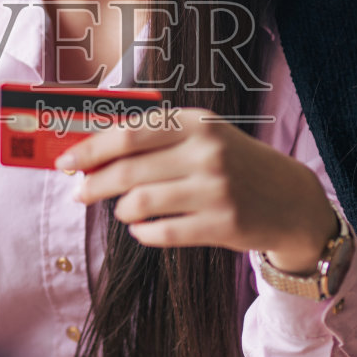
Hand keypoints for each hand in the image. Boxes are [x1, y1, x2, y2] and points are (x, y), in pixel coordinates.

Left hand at [62, 108, 339, 273]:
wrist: (290, 200)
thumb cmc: (235, 165)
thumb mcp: (204, 136)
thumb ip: (155, 138)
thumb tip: (93, 151)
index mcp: (197, 123)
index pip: (129, 133)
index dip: (90, 149)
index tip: (65, 162)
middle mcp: (207, 153)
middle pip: (128, 170)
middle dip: (93, 184)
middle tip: (79, 193)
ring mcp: (215, 190)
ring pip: (139, 203)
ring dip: (121, 209)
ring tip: (124, 209)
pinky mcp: (221, 225)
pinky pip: (161, 233)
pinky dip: (142, 232)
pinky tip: (143, 228)